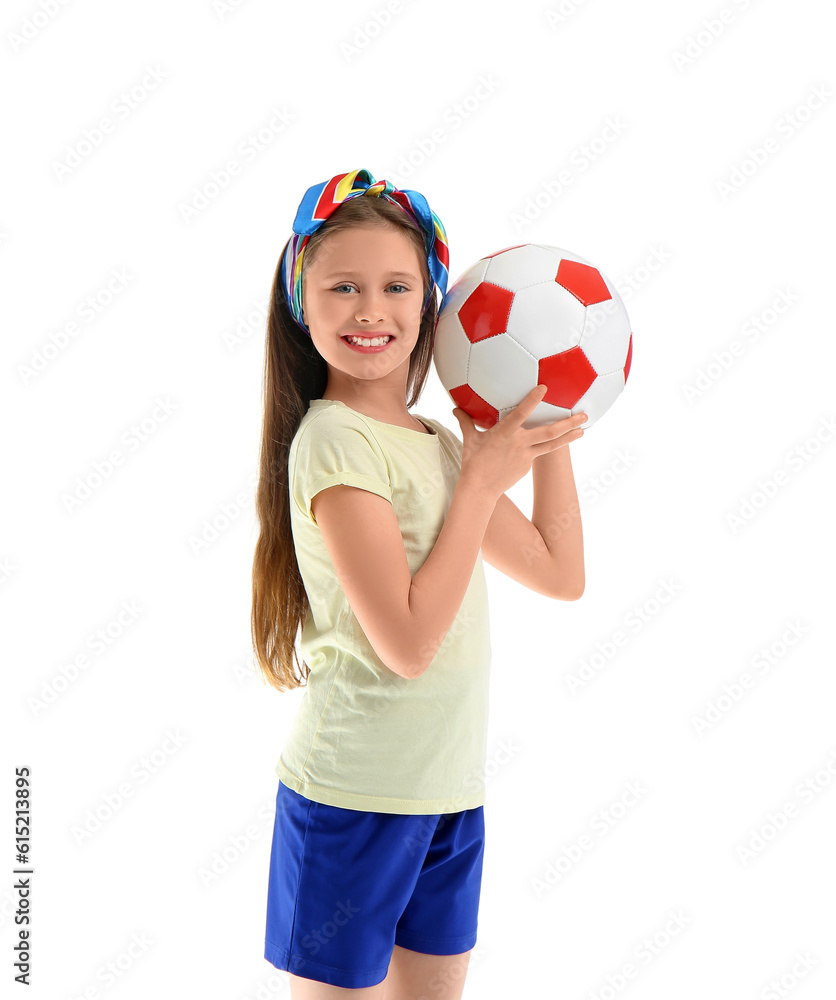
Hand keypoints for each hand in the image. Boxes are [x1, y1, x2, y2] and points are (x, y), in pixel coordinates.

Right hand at [452, 385, 585, 500]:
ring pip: (552, 444)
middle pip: (550, 432)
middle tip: (584, 414)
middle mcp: (519, 443)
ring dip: (569, 436)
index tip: (544, 388)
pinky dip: (545, 446)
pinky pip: (538, 453)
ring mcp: (526, 455)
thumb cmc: (473, 462)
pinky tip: (552, 443)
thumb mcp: (469, 439)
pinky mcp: (528, 465)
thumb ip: (466, 422)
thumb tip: (455, 408)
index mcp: (505, 433)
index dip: (533, 400)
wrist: (480, 489)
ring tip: (583, 430)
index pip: (522, 413)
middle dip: (569, 422)